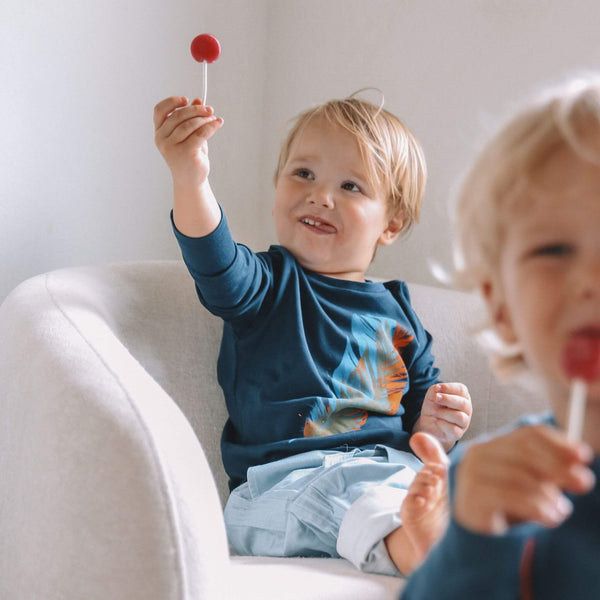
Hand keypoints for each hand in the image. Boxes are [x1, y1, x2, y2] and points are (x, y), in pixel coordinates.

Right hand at [153, 96, 222, 189]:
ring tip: (214, 118)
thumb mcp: (189, 135)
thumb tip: (198, 100)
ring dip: (204, 119)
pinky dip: (211, 127)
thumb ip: (190, 118)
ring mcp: (172, 147)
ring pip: (190, 124)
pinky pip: (201, 134)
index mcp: (159, 133)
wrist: (190, 180)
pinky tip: (218, 123)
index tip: (186, 99)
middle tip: (210, 110)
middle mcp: (162, 139)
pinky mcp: (185, 153)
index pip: (159, 111)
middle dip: (196, 110)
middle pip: (178, 116)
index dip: (171, 102)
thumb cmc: (188, 156)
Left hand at [413, 382, 471, 449]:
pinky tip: (437, 421)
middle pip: (463, 403)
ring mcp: (464, 422)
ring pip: (460, 417)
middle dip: (447, 399)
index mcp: (462, 396)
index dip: (449, 388)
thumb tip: (438, 389)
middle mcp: (466, 409)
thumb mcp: (431, 395)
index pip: (461, 390)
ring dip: (444, 413)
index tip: (437, 388)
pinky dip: (442, 424)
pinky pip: (453, 429)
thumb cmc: (433, 407)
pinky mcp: (458, 434)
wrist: (428, 424)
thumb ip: (435, 390)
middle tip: (436, 398)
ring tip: (435, 412)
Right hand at [453, 425, 594, 534]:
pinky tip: (549, 518)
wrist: (477, 532)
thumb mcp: (530, 482)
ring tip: (562, 510)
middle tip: (584, 483)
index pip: (528, 434)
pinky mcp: (471, 497)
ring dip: (548, 495)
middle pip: (524, 451)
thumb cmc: (507, 502)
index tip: (584, 456)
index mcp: (494, 443)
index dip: (558, 443)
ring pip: (519, 475)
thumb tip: (580, 457)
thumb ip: (550, 468)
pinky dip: (537, 507)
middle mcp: (479, 453)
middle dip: (558, 466)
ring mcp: (471, 473)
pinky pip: (510, 497)